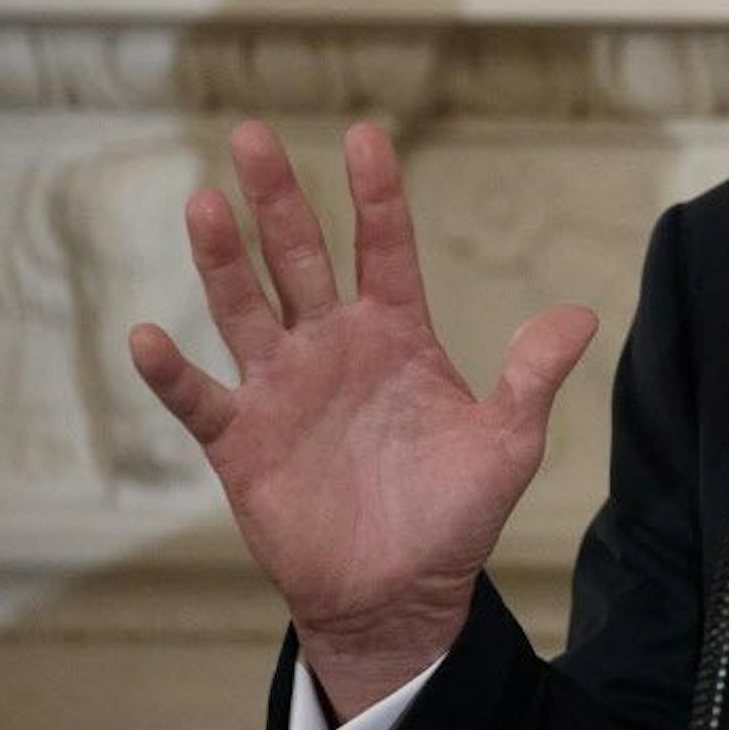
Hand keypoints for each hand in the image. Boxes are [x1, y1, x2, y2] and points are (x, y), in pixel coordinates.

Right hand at [128, 121, 597, 717]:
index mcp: (397, 334)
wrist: (401, 594)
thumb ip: (533, 376)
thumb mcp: (507, 442)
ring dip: (223, 259)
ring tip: (205, 203)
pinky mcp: (241, 442)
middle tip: (254, 135)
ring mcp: (282, 388)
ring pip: (244, 307)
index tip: (365, 136)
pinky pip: (199, 398)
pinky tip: (147, 335)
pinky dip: (171, 371)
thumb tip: (581, 314)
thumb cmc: (455, 515)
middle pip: (300, 257)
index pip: (383, 247)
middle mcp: (333, 346)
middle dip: (279, 198)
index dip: (375, 195)